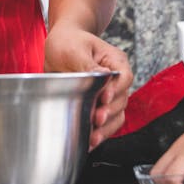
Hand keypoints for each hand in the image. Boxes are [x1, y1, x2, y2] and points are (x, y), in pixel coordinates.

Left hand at [43, 23, 132, 148]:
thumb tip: (103, 75)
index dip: (115, 90)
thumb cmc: (68, 42)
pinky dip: (100, 133)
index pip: (124, 78)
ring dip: (106, 128)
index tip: (103, 99)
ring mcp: (109, 94)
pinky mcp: (98, 106)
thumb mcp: (75, 50)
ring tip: (93, 137)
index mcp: (115, 61)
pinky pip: (106, 123)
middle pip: (122, 100)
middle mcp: (116, 79)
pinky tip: (90, 141)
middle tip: (96, 120)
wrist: (59, 45)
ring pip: (116, 115)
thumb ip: (87, 64)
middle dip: (109, 113)